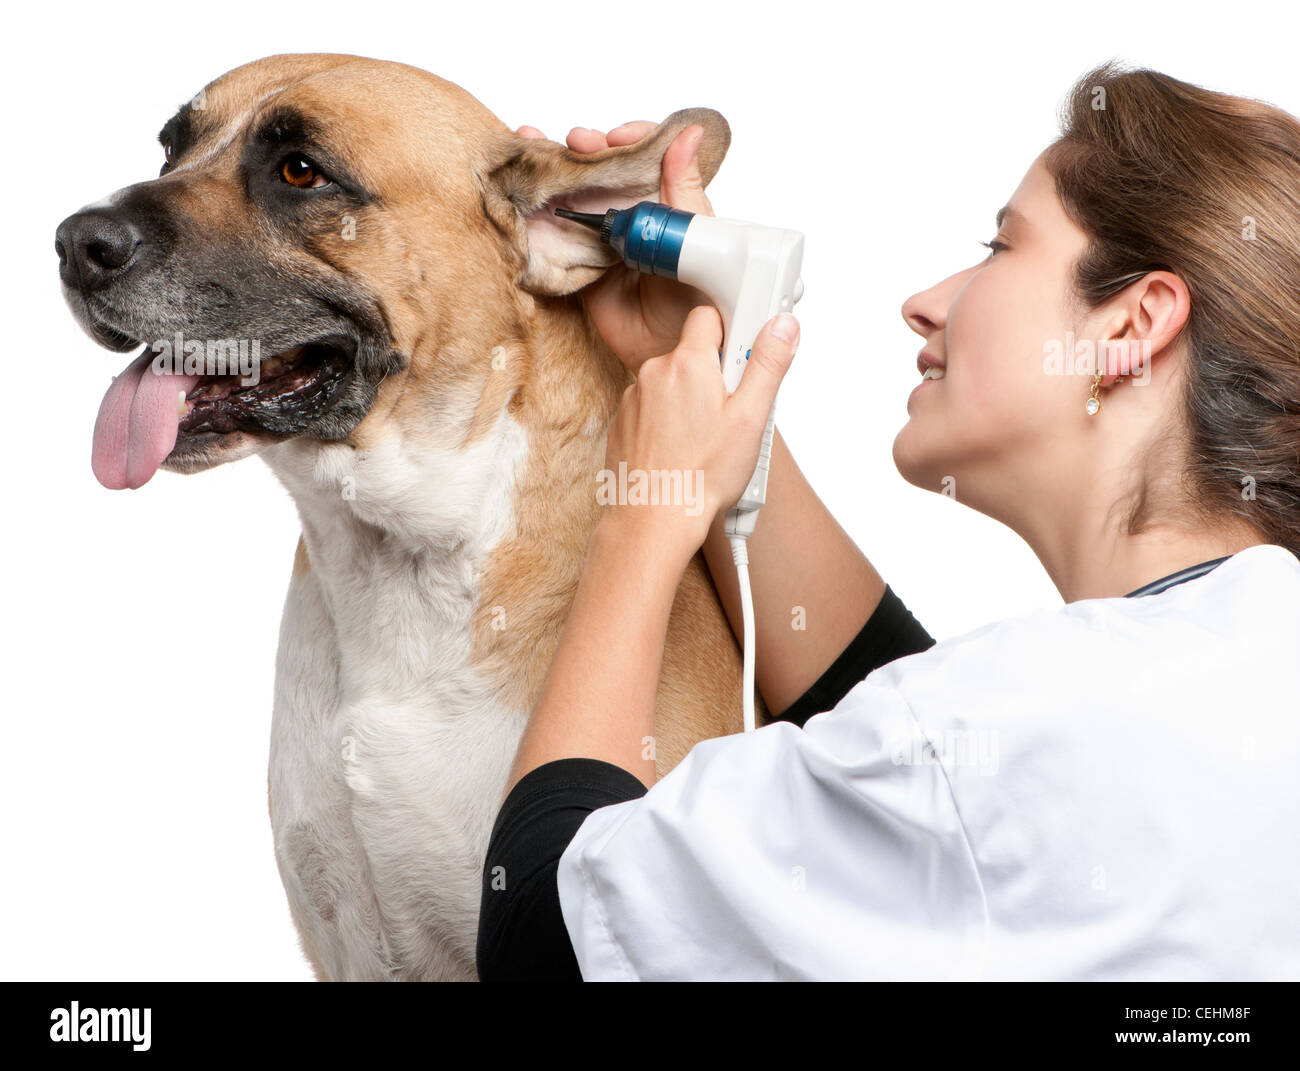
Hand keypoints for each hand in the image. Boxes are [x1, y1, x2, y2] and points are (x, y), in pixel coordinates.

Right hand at [515, 121, 716, 372]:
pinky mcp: (579, 261)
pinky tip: (518, 183)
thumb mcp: (697, 238)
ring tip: (531, 142)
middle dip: (585, 147)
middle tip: (576, 143)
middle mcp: (632, 213)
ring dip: (551, 163)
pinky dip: (533, 207)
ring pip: (574, 191)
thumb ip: (684, 190)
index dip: (628, 138)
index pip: (644, 155)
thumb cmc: (698, 302)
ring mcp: (602, 236)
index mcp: (663, 201)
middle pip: (603, 167)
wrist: (669, 350)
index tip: (614, 139)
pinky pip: (554, 231)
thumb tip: (688, 134)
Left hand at [598, 305, 799, 554]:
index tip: (745, 361)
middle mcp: (654, 373)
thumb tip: (783, 327)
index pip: (709, 318)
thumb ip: (768, 364)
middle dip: (715, 376)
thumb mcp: (751, 418)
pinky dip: (667, 423)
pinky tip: (683, 452)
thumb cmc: (702, 476)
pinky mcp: (623, 424)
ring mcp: (634, 399)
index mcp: (687, 363)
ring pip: (672, 385)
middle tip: (733, 414)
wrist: (654, 520)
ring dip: (690, 401)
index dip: (732, 335)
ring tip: (707, 442)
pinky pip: (652, 410)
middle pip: (692, 355)